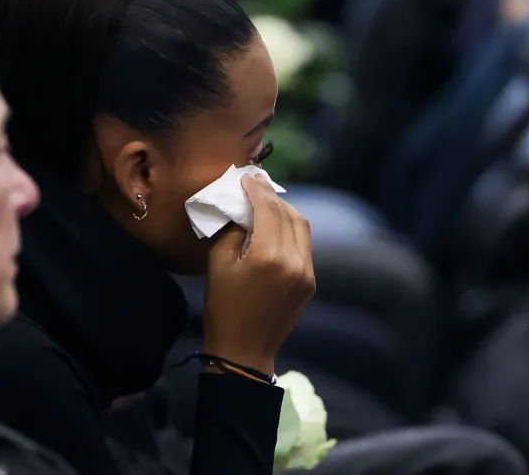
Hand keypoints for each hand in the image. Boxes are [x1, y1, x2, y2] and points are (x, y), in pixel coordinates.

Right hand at [202, 173, 315, 374]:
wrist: (244, 351)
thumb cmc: (223, 307)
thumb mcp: (218, 264)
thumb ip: (233, 231)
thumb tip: (242, 210)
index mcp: (269, 256)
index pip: (268, 209)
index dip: (257, 190)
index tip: (247, 177)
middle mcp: (295, 261)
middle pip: (289, 214)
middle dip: (272, 197)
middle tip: (256, 186)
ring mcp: (306, 273)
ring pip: (302, 228)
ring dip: (285, 212)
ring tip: (266, 204)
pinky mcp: (310, 283)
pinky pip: (303, 246)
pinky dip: (290, 231)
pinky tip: (275, 229)